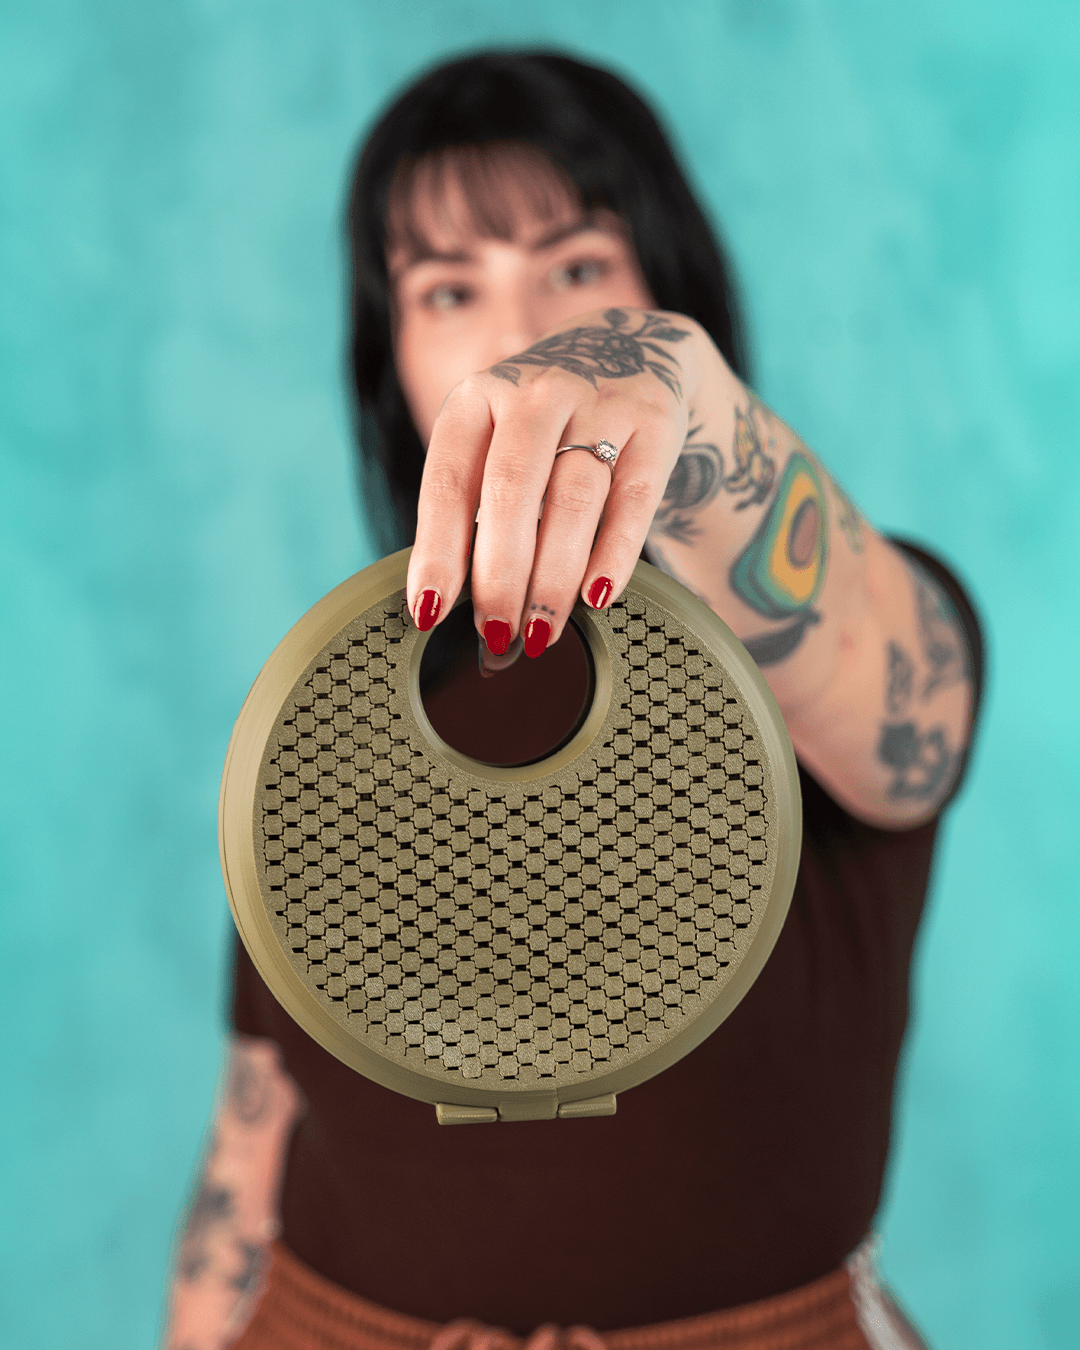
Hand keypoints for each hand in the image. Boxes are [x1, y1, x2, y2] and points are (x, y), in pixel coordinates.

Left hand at [405, 307, 705, 656]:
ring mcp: (598, 402)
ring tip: (541, 632)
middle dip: (500, 573)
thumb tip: (444, 608)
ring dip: (553, 575)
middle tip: (496, 634)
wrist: (630, 350)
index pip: (448, 482)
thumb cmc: (542, 428)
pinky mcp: (654, 422)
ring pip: (572, 498)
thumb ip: (473, 511)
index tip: (429, 611)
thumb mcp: (494, 443)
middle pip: (512, 490)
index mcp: (477, 399)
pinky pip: (634, 497)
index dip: (437, 551)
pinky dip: (614, 552)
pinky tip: (598, 597)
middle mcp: (535, 392)